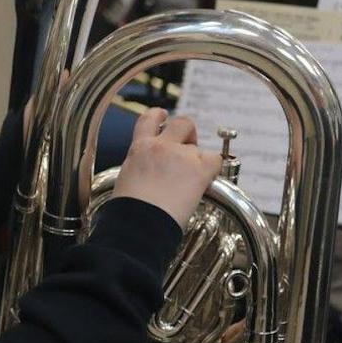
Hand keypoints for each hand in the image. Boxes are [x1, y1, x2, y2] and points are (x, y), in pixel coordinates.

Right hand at [112, 108, 221, 229]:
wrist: (138, 227)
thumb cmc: (129, 212)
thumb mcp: (126, 178)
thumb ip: (141, 165)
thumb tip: (151, 169)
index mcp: (139, 148)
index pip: (149, 119)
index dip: (159, 115)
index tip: (163, 117)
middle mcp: (160, 146)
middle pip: (182, 123)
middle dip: (188, 132)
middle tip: (189, 146)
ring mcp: (181, 156)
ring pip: (198, 146)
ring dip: (197, 159)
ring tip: (190, 180)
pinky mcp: (198, 170)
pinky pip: (215, 160)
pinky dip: (213, 170)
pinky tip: (204, 182)